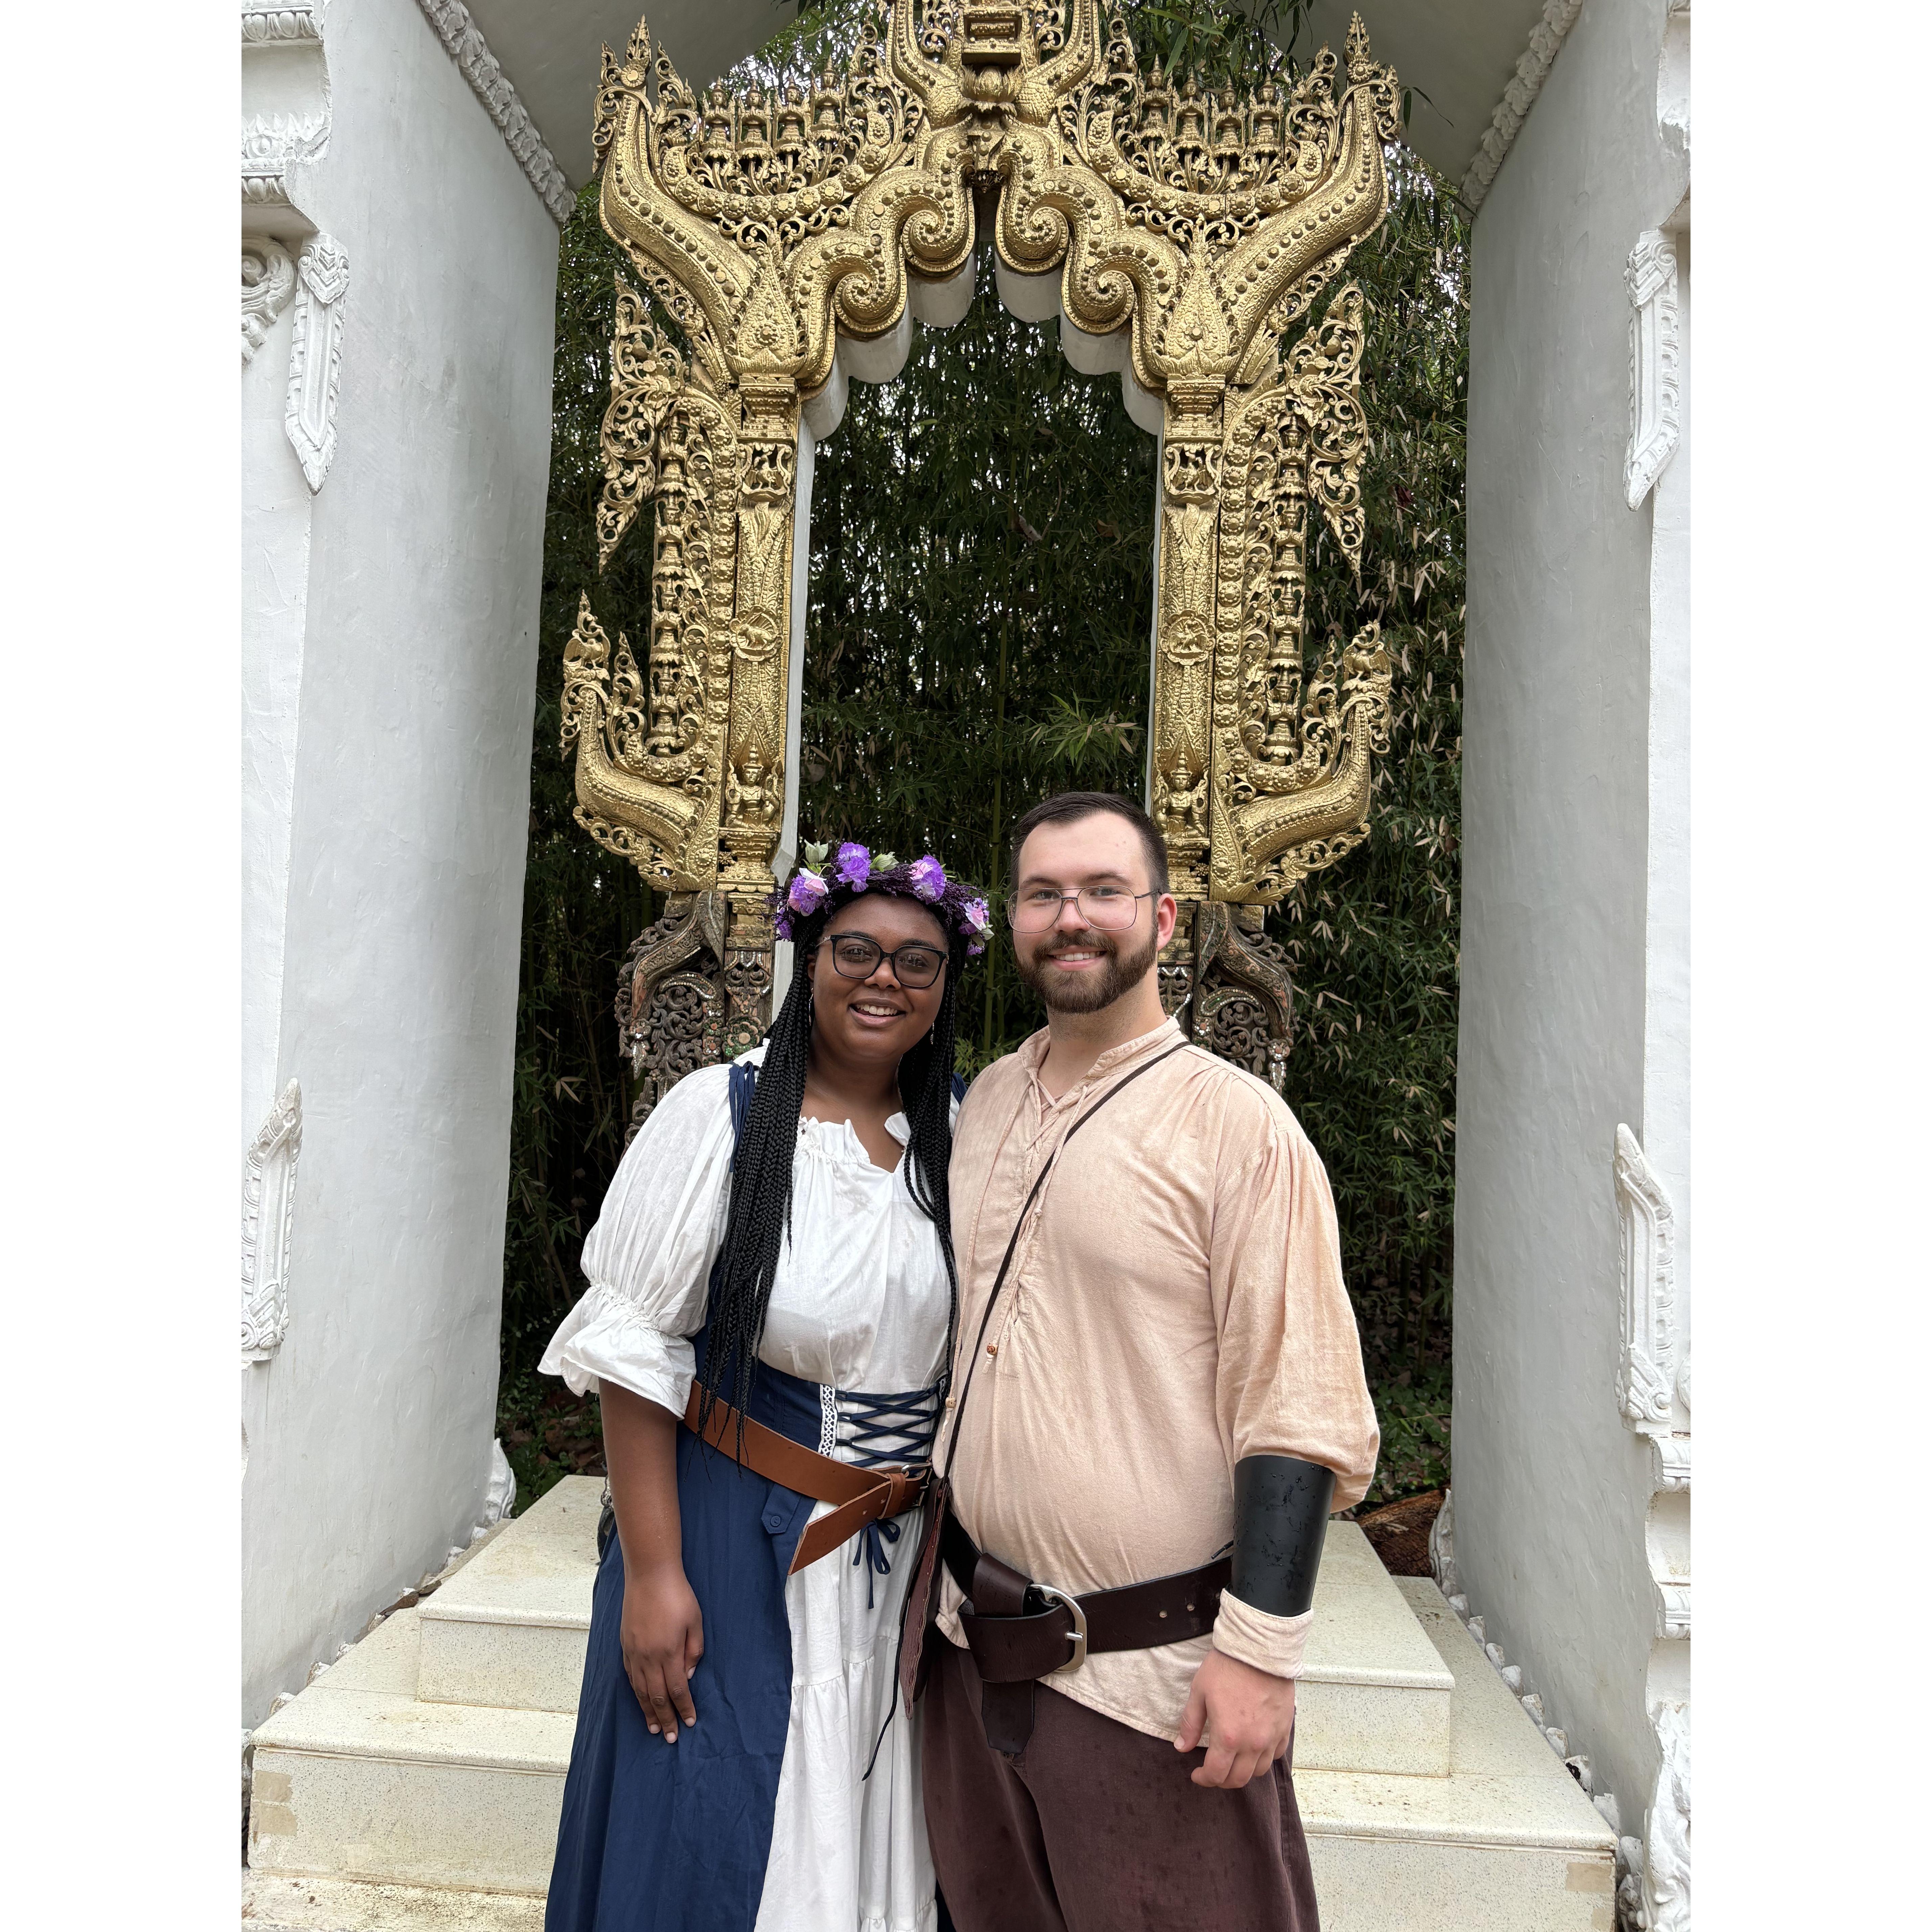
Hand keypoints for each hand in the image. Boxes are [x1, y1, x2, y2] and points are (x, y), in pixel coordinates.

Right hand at [619, 1559, 703, 1742]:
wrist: (649, 1574)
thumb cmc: (677, 1594)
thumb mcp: (695, 1621)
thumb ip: (693, 1651)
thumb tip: (688, 1676)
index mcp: (669, 1652)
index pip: (677, 1689)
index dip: (683, 1708)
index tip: (689, 1722)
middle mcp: (649, 1657)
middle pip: (656, 1696)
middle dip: (664, 1718)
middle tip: (669, 1737)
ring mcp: (634, 1652)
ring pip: (639, 1690)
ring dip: (647, 1711)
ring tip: (652, 1727)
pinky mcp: (625, 1645)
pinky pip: (630, 1675)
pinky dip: (635, 1692)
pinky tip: (640, 1698)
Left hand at [1175, 1647, 1295, 1788]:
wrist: (1259, 1648)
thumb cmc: (1227, 1667)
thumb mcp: (1199, 1692)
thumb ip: (1190, 1723)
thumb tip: (1181, 1747)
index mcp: (1227, 1737)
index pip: (1215, 1773)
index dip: (1203, 1778)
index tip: (1196, 1774)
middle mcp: (1252, 1744)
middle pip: (1238, 1779)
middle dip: (1222, 1780)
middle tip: (1212, 1771)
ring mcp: (1271, 1737)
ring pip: (1259, 1771)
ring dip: (1243, 1771)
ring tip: (1232, 1761)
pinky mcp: (1284, 1728)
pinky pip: (1276, 1754)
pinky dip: (1263, 1758)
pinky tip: (1254, 1748)